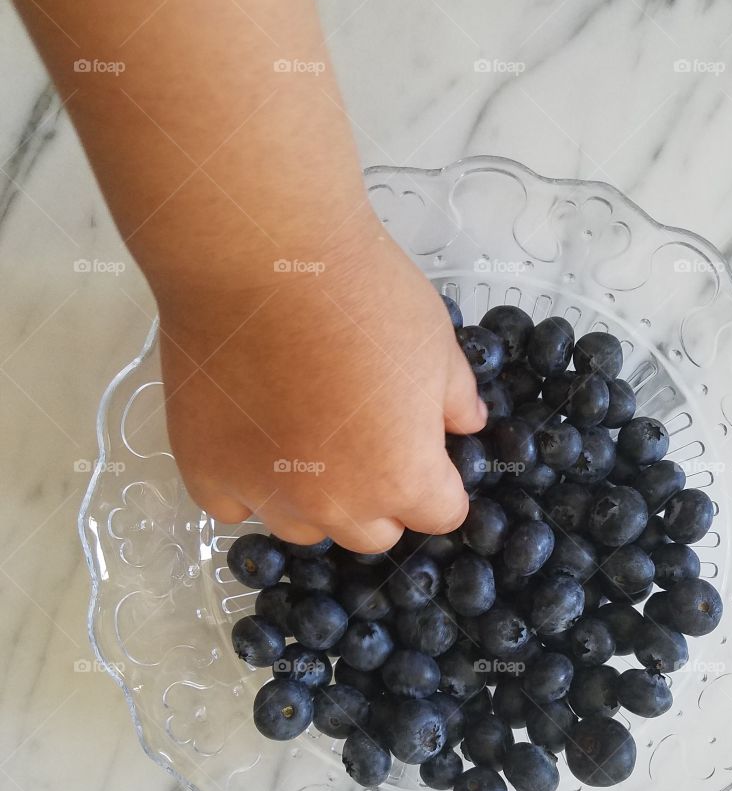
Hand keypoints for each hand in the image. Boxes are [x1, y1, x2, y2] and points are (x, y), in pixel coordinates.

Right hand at [157, 213, 485, 551]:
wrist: (257, 258)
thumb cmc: (360, 294)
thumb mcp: (436, 342)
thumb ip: (457, 399)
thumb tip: (465, 425)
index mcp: (403, 480)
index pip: (441, 515)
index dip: (438, 482)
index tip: (425, 449)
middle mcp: (336, 506)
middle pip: (373, 533)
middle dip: (379, 496)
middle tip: (364, 435)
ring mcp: (267, 496)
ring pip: (304, 528)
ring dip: (313, 498)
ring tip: (302, 434)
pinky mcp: (207, 475)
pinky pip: (235, 506)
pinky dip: (246, 482)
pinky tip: (250, 436)